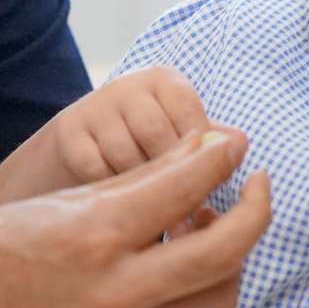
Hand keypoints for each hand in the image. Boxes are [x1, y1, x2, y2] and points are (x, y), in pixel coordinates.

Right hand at [0, 66, 214, 209]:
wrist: (75, 146)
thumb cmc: (142, 145)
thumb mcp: (177, 135)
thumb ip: (211, 143)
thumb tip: (241, 144)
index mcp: (165, 81)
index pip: (194, 121)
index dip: (203, 167)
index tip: (207, 204)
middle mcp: (128, 86)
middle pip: (160, 138)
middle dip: (172, 186)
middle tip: (182, 226)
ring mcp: (94, 106)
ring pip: (127, 157)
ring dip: (139, 193)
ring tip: (149, 218)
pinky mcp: (67, 130)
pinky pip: (96, 170)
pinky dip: (108, 192)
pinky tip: (114, 206)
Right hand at [0, 129, 270, 307]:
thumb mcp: (62, 199)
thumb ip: (138, 179)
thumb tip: (201, 150)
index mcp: (94, 233)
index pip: (185, 187)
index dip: (220, 159)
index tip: (236, 143)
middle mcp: (115, 286)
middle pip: (223, 252)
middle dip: (255, 213)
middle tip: (257, 186)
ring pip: (216, 296)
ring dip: (231, 259)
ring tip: (212, 227)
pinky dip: (193, 286)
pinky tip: (176, 259)